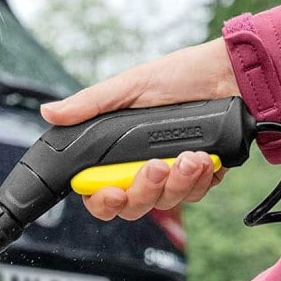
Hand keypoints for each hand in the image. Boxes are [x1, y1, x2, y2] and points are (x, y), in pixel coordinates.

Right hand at [41, 38, 239, 220]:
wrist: (231, 74)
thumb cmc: (182, 74)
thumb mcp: (131, 86)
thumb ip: (91, 105)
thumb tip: (49, 112)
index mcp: (119, 150)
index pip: (99, 191)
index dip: (102, 201)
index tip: (112, 192)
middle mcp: (143, 167)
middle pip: (132, 206)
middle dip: (144, 191)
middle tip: (156, 167)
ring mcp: (173, 175)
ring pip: (166, 203)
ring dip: (178, 182)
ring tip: (191, 155)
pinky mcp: (202, 176)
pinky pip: (196, 195)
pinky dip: (200, 179)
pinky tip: (206, 158)